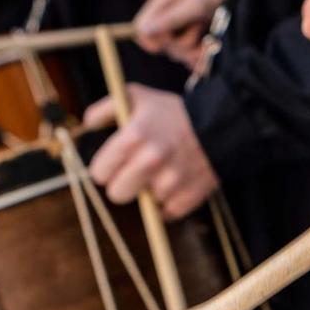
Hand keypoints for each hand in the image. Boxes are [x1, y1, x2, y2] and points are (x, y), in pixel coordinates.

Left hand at [84, 85, 219, 218]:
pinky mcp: (188, 197)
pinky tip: (177, 183)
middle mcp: (150, 161)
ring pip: (145, 203)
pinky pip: (167, 213)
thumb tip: (86, 123)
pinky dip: (170, 202)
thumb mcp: (138, 97)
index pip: (99, 173)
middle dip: (124, 184)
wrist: (222, 123)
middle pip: (117, 195)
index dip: (106, 168)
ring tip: (165, 171)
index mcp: (134, 137)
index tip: (116, 163)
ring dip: (152, 191)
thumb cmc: (174, 111)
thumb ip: (106, 108)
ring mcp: (171, 181)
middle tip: (136, 172)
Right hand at [134, 0, 229, 63]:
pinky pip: (189, 56)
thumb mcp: (195, 3)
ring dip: (193, 51)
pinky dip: (200, 56)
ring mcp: (181, 29)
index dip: (150, 40)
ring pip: (176, 52)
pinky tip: (211, 48)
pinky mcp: (193, 38)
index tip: (164, 45)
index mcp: (161, 4)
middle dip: (179, 45)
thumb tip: (143, 30)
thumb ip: (171, 17)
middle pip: (160, 45)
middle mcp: (168, 17)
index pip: (141, 29)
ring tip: (211, 39)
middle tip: (198, 31)